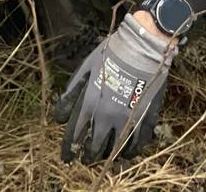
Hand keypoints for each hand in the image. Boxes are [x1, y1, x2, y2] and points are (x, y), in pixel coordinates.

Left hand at [53, 13, 176, 162]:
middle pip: (94, 147)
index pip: (75, 134)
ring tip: (105, 157)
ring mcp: (127, 120)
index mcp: (91, 103)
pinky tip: (126, 153)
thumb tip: (60, 114)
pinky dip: (130, 152)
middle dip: (88, 155)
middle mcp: (107, 116)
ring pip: (115, 149)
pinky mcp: (145, 119)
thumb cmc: (113, 51)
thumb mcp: (88, 65)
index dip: (70, 147)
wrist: (143, 45)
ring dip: (108, 156)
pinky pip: (136, 144)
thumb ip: (73, 89)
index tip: (68, 155)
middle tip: (86, 159)